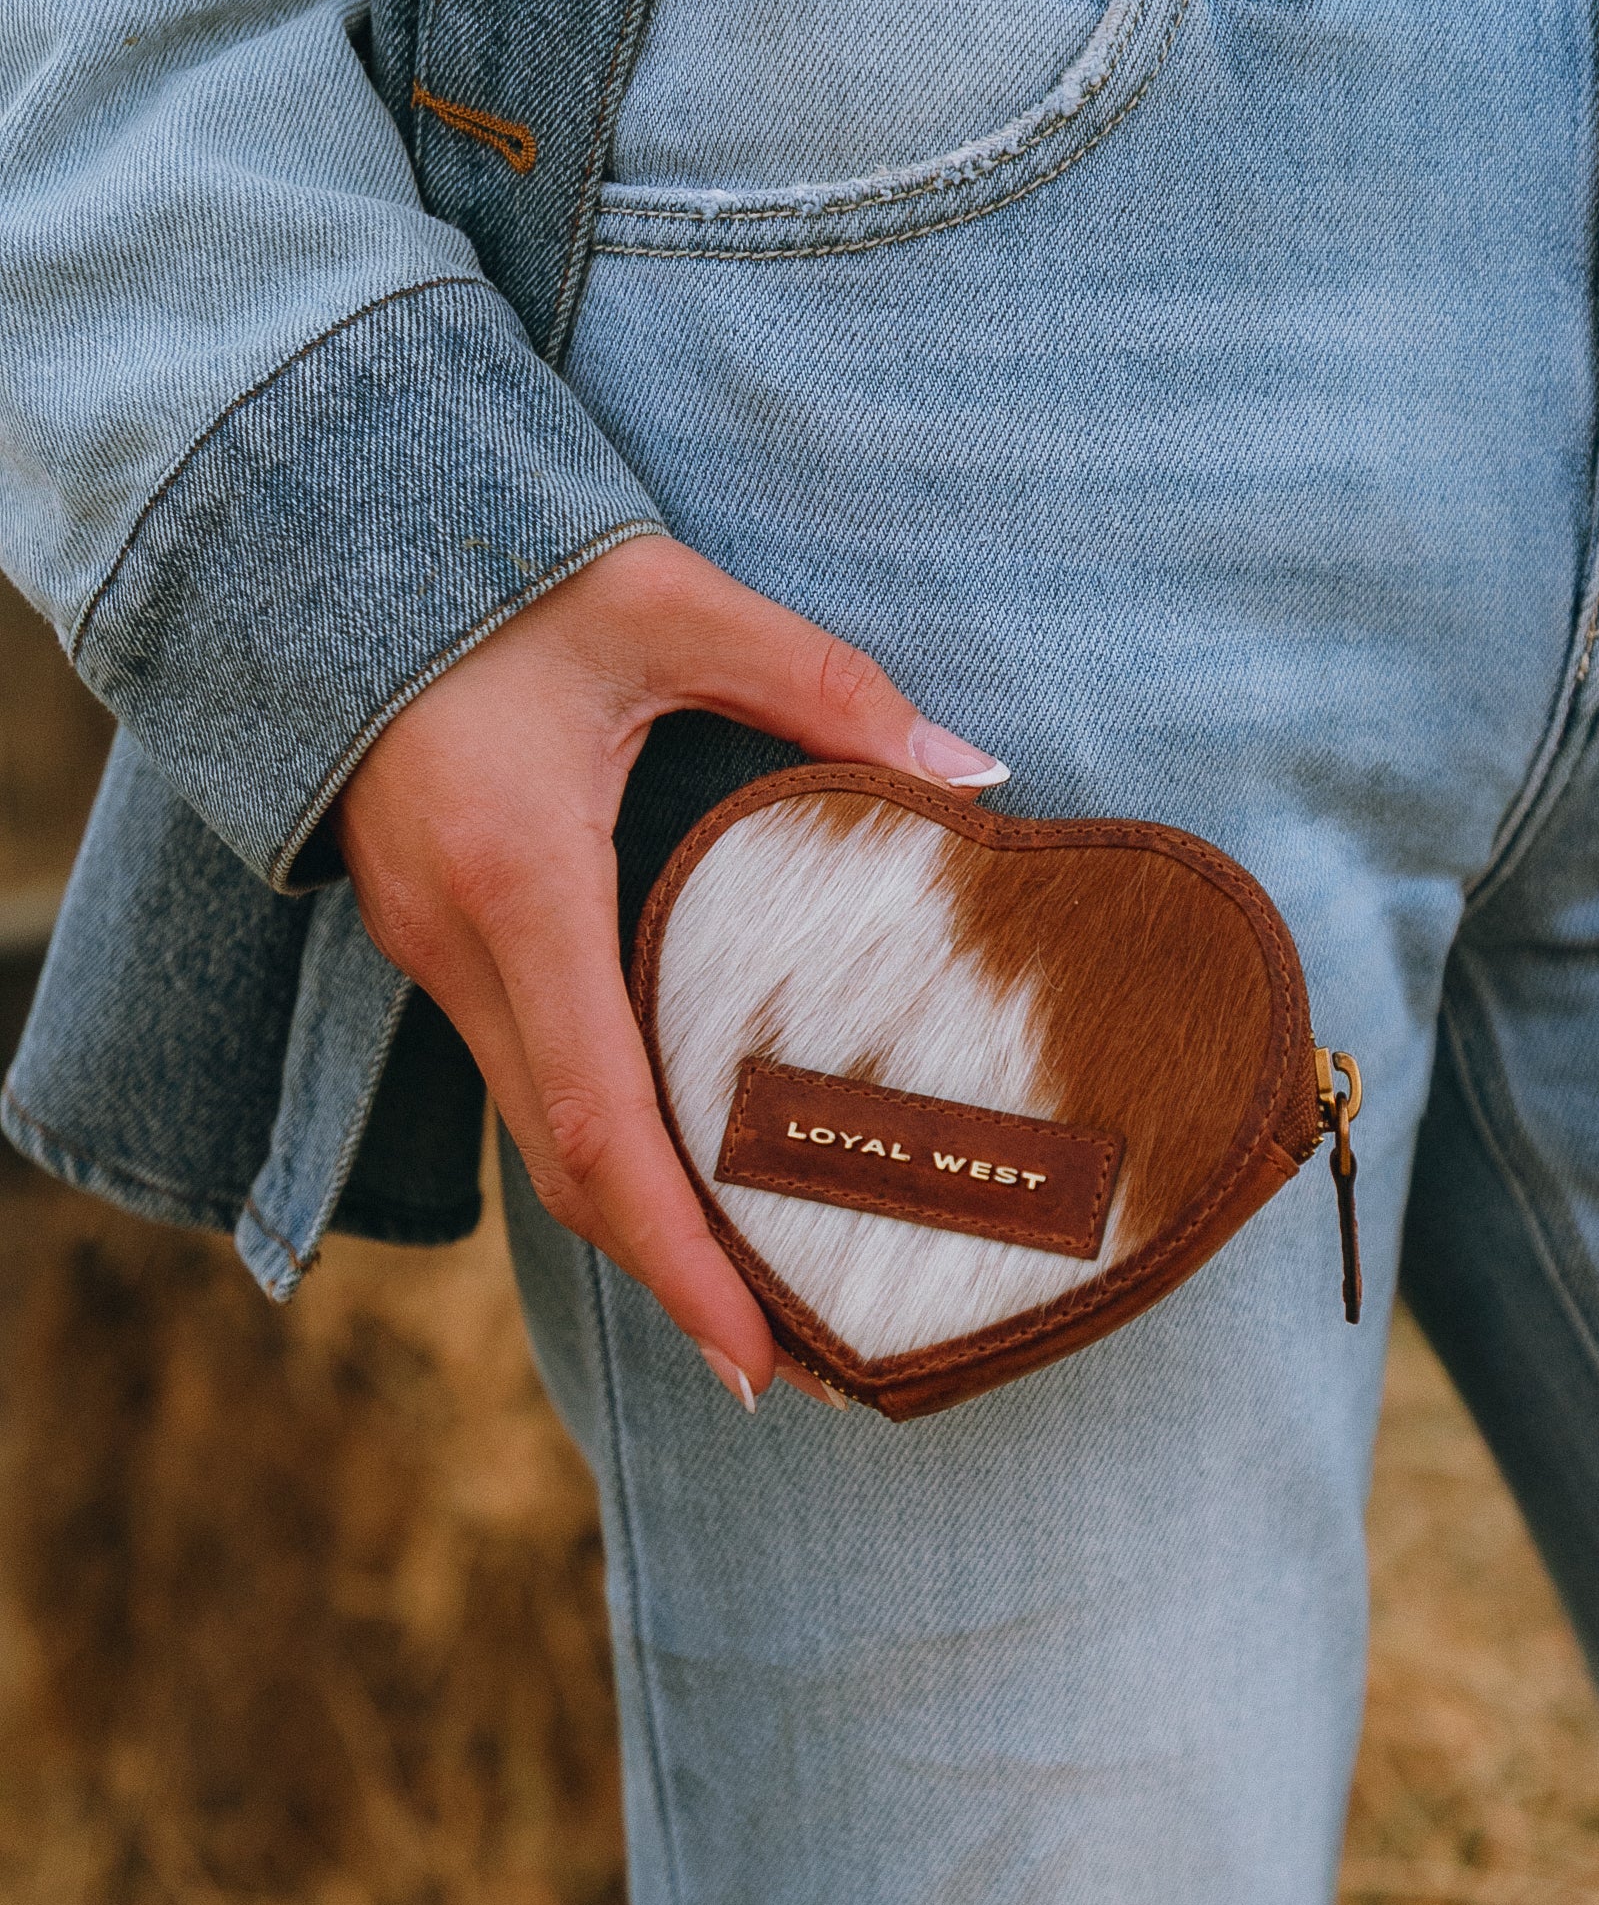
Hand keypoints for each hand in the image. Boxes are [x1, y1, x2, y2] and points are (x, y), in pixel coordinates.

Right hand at [333, 533, 1007, 1407]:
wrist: (320, 538)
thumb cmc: (501, 567)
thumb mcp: (667, 604)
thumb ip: (822, 684)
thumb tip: (972, 768)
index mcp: (519, 883)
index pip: (601, 1124)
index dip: (681, 1259)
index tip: (758, 1358)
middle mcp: (461, 947)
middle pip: (570, 1169)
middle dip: (678, 1280)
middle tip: (799, 1366)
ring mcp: (433, 951)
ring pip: (540, 1136)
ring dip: (640, 1226)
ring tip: (760, 1293)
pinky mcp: (438, 937)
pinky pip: (526, 1079)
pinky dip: (603, 1151)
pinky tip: (685, 1172)